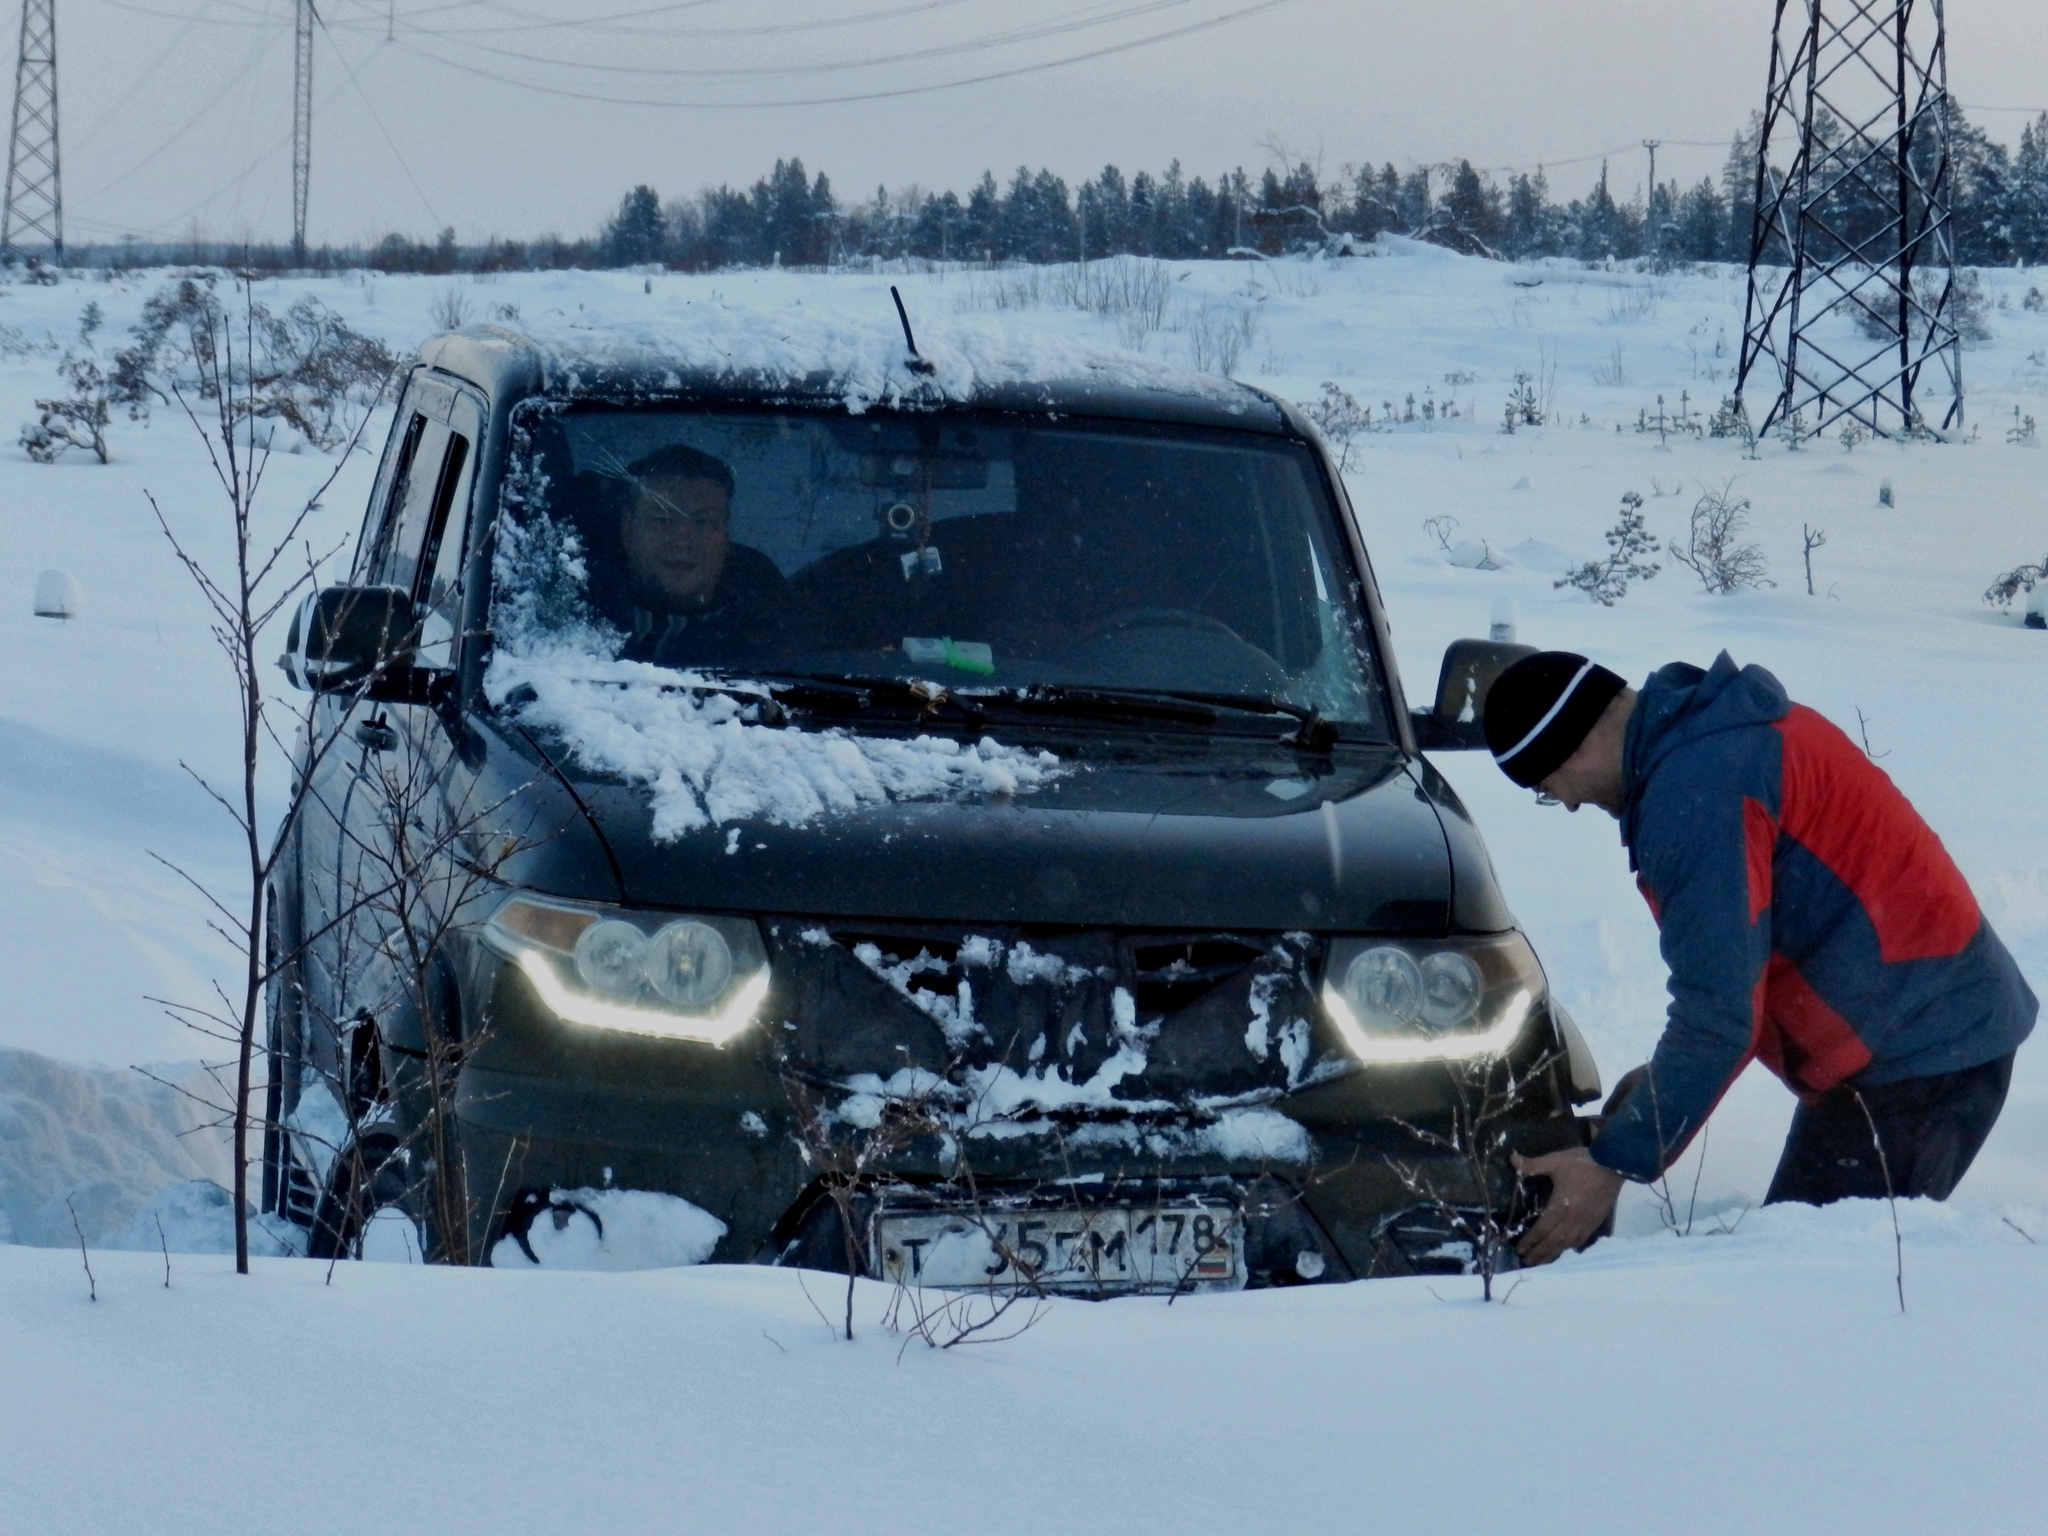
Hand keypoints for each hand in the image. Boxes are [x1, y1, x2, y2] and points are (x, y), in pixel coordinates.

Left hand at [1512, 1147, 1624, 1265]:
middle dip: (1539, 1252)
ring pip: (1567, 1244)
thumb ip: (1532, 1164)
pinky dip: (1570, 1248)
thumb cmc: (1582, 1163)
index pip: (1543, 1228)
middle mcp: (1573, 1218)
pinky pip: (1581, 1240)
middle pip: (1553, 1241)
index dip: (1531, 1240)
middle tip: (1527, 1261)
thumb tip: (1511, 1159)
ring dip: (1553, 1254)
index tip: (1520, 1249)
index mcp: (1561, 1205)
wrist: (1614, 1165)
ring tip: (1541, 1262)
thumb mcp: (1555, 1160)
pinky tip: (1564, 1252)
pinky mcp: (1596, 1221)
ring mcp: (1586, 1222)